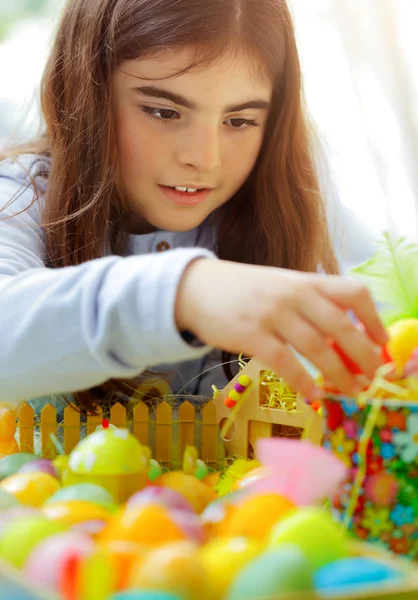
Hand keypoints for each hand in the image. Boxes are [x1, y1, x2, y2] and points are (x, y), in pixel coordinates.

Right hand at [175, 259, 386, 399]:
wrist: (196, 288)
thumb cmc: (244, 291)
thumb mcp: (282, 286)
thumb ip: (311, 305)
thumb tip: (344, 338)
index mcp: (305, 280)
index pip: (354, 293)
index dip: (374, 320)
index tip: (382, 344)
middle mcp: (293, 294)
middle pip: (341, 325)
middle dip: (363, 355)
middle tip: (373, 377)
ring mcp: (272, 313)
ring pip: (317, 347)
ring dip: (339, 374)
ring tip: (351, 391)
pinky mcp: (251, 334)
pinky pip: (285, 363)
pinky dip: (303, 382)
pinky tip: (313, 396)